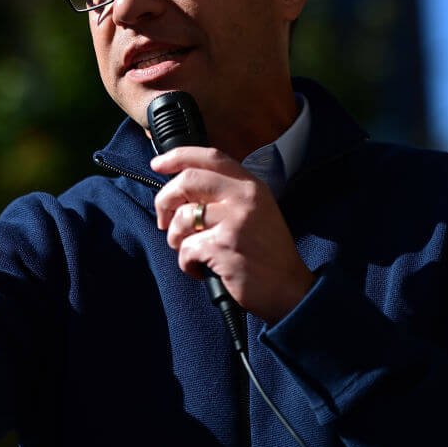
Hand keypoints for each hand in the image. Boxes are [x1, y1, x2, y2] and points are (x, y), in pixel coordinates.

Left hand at [151, 147, 315, 324]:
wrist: (289, 289)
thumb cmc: (267, 252)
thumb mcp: (256, 210)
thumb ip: (225, 195)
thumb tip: (181, 189)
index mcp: (250, 186)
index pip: (210, 157)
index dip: (178, 157)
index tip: (158, 164)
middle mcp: (244, 197)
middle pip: (188, 180)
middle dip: (165, 200)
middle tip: (164, 220)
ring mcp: (234, 221)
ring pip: (182, 217)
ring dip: (175, 238)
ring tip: (189, 251)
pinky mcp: (223, 247)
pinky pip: (186, 248)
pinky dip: (186, 263)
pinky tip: (201, 270)